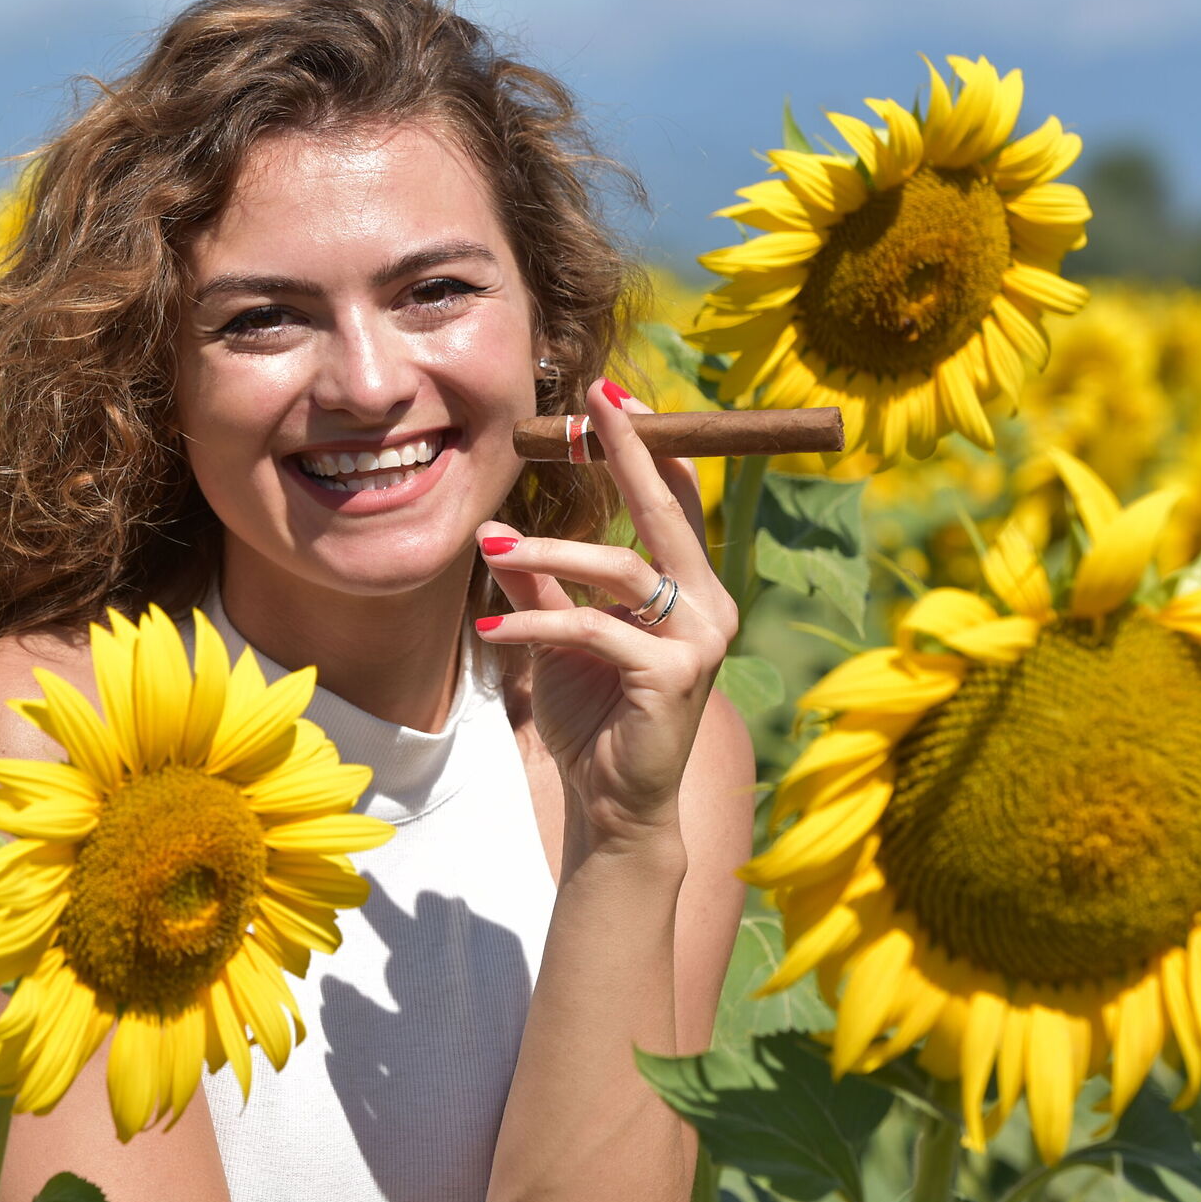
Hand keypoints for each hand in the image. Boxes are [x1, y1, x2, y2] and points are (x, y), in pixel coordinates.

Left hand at [473, 379, 737, 847]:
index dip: (647, 447)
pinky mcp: (673, 675)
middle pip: (664, 512)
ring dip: (550, 552)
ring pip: (621, 568)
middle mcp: (708, 605)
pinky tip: (492, 627)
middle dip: (626, 453)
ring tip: (494, 549)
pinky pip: (596, 628)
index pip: (673, 501)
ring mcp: (699, 640)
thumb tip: (493, 528)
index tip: (610, 397)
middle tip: (588, 408)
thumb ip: (540, 582)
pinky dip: (538, 621)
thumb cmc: (594, 716)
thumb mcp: (560, 635)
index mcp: (689, 588)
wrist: (615, 804)